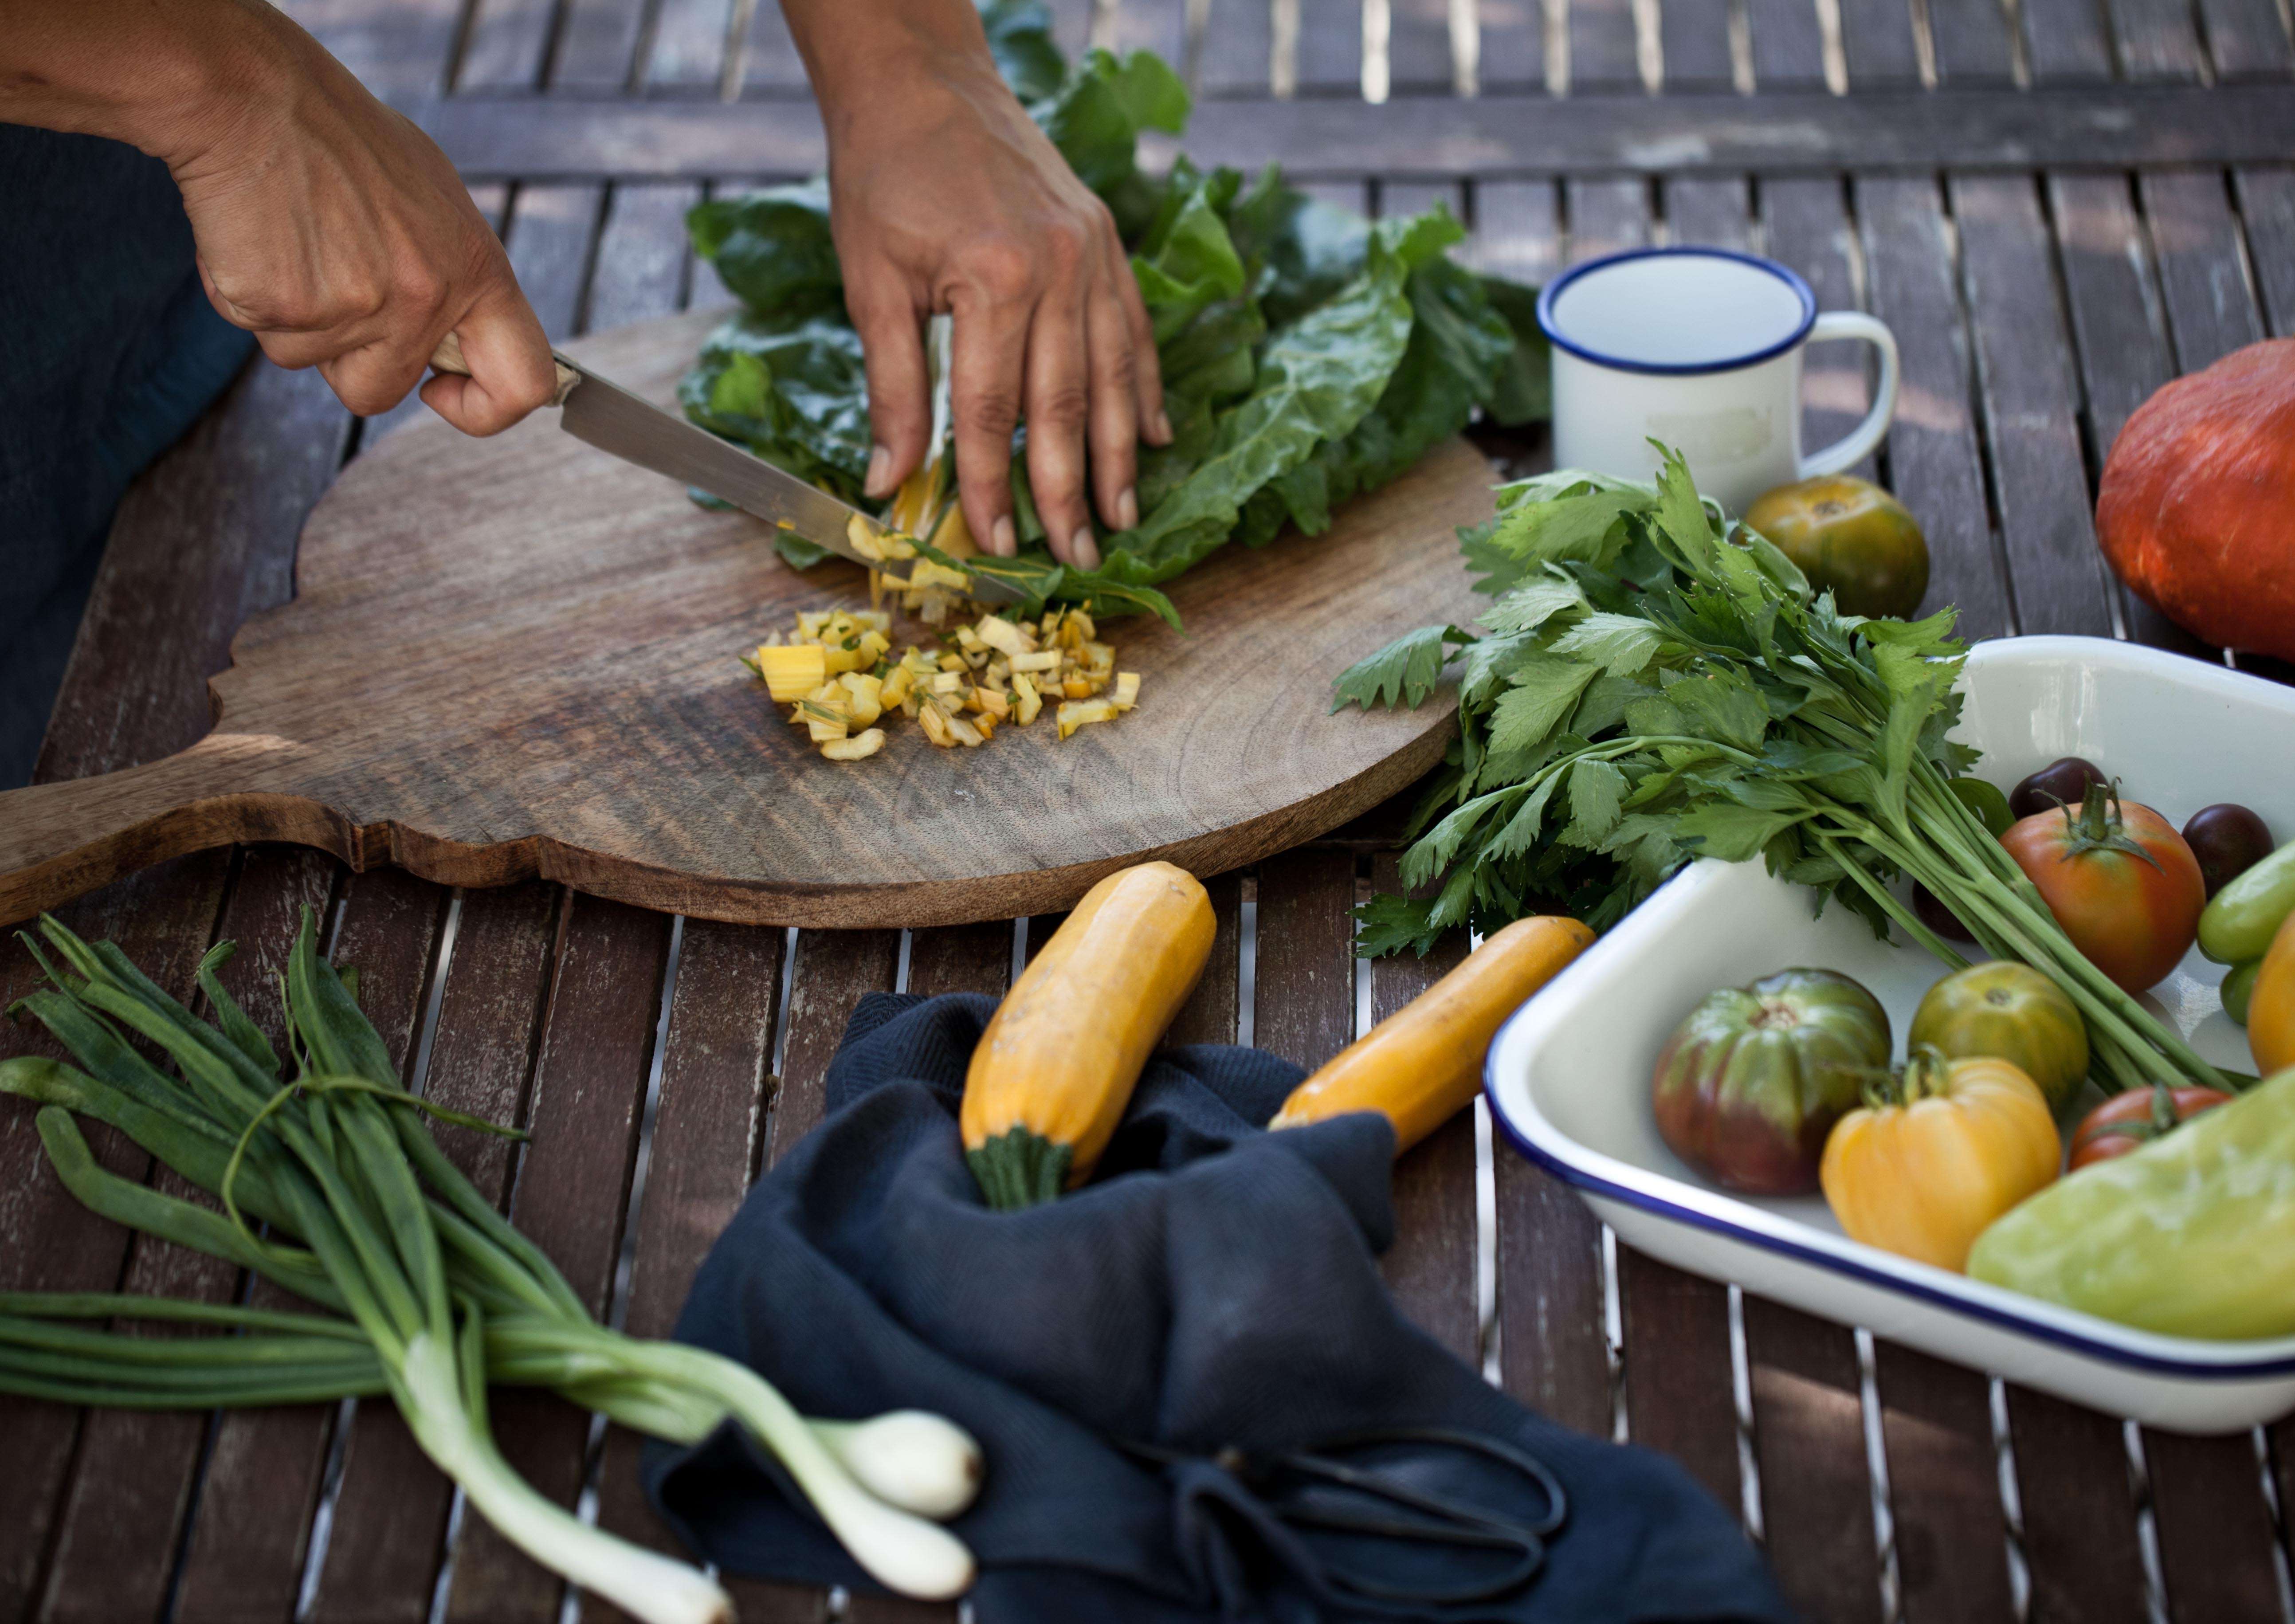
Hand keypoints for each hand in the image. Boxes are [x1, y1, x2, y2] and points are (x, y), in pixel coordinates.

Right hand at [0, 0, 555, 434]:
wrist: (254, 97)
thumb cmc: (343, 141)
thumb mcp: (436, 200)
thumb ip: (456, 278)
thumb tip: (464, 343)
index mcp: (476, 271)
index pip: (525, 383)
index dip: (486, 409)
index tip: (444, 391)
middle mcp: (423, 298)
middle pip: (384, 392)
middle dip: (354, 357)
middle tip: (335, 279)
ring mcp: (353, 309)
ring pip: (316, 366)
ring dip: (301, 323)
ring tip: (299, 243)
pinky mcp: (283, 310)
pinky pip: (266, 336)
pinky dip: (255, 298)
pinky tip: (262, 239)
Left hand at [796, 6, 1167, 567]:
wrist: (922, 82)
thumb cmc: (884, 177)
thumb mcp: (870, 283)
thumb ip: (892, 386)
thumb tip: (889, 481)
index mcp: (993, 278)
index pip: (995, 411)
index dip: (993, 486)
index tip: (994, 545)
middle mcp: (1057, 268)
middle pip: (1068, 405)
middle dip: (1070, 489)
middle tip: (1078, 555)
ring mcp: (1091, 253)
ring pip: (1115, 375)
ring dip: (1120, 453)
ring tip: (1122, 514)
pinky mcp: (1105, 241)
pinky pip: (1134, 329)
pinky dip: (1145, 387)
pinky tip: (1153, 437)